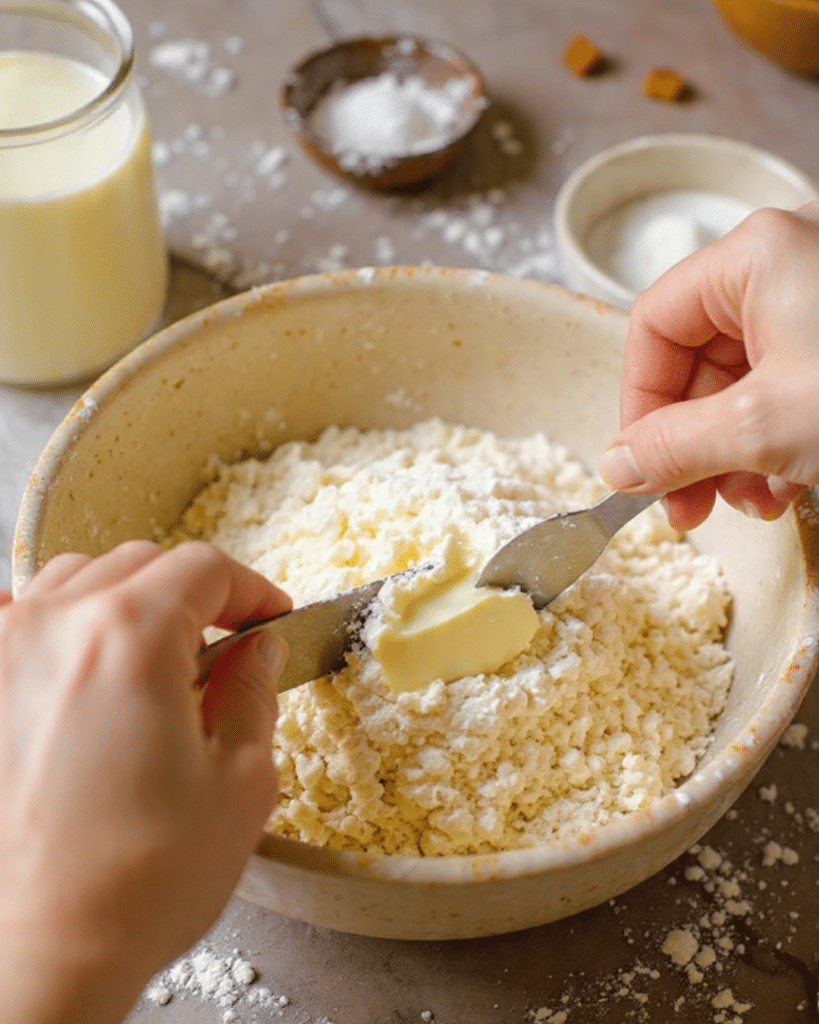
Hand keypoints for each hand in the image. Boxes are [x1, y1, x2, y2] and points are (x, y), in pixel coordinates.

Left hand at [0, 541, 289, 1023]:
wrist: (33, 958)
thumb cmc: (134, 883)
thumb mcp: (239, 782)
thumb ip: (254, 693)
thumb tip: (258, 651)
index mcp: (130, 636)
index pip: (205, 568)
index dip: (253, 589)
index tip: (270, 618)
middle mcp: (53, 626)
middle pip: (142, 565)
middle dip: (195, 596)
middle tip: (225, 645)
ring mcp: (0, 652)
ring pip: (76, 580)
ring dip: (127, 600)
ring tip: (154, 657)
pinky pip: (15, 618)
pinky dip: (57, 623)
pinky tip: (75, 663)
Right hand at [598, 201, 818, 530]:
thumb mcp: (765, 428)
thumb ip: (674, 447)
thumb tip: (615, 465)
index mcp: (754, 258)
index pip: (653, 325)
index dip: (637, 402)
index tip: (637, 464)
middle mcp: (785, 268)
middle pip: (696, 358)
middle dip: (687, 442)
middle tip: (684, 505)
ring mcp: (818, 307)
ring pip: (738, 381)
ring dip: (728, 452)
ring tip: (745, 504)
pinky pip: (781, 389)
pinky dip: (769, 443)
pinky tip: (781, 487)